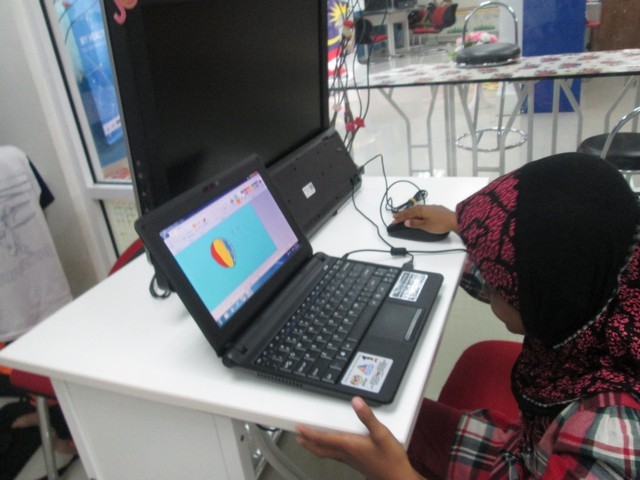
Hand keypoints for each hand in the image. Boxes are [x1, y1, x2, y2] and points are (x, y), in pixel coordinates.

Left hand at [296, 397, 424, 479]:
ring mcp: (350, 460)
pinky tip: (333, 449)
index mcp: (349, 445)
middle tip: (298, 436)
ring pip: (327, 453)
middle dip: (308, 442)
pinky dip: (327, 451)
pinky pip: (335, 456)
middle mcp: (346, 453)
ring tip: (309, 442)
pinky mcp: (356, 463)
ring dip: (316, 447)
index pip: (323, 438)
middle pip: (321, 448)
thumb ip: (368, 417)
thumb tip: (356, 402)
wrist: (398, 478)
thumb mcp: (381, 434)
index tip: (298, 428)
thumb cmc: (390, 459)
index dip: (309, 433)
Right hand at [392, 205, 457, 233]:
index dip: (400, 218)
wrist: (455, 220)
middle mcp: (424, 207)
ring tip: (404, 214)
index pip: (408, 214)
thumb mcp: (426, 226)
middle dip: (403, 213)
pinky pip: (422, 209)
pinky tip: (418, 212)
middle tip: (395, 216)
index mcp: (421, 211)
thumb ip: (416, 223)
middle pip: (411, 210)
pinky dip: (416, 211)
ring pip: (417, 208)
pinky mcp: (436, 209)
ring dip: (409, 211)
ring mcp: (430, 207)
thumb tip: (406, 222)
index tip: (393, 221)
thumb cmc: (440, 224)